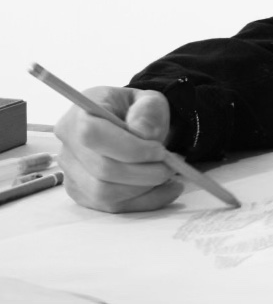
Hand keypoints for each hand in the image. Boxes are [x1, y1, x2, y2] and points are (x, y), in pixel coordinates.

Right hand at [54, 86, 180, 212]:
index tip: (160, 150)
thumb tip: (143, 134)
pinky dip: (144, 201)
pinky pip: (112, 207)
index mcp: (78, 117)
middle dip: (143, 172)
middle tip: (171, 165)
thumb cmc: (137, 112)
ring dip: (143, 188)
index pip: (93, 136)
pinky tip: (166, 189)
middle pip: (101, 170)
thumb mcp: (149, 100)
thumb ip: (148, 111)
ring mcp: (72, 176)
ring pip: (104, 193)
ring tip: (168, 174)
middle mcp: (67, 149)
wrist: (131, 127)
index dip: (129, 148)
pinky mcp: (83, 195)